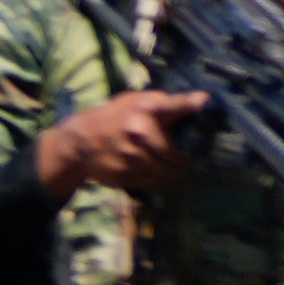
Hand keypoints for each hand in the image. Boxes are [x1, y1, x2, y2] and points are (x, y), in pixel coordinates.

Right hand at [33, 93, 195, 196]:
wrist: (79, 140)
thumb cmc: (117, 116)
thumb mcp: (136, 101)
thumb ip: (164, 104)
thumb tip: (202, 103)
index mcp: (145, 109)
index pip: (171, 106)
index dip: (189, 103)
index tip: (204, 100)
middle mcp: (138, 132)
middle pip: (174, 155)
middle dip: (185, 162)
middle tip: (188, 162)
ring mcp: (129, 156)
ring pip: (164, 173)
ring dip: (174, 175)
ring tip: (176, 172)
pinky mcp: (122, 174)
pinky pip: (150, 183)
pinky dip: (159, 183)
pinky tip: (159, 177)